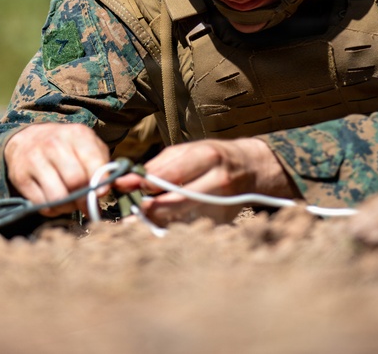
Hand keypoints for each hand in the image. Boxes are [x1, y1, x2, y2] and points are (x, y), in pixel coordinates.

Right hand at [4, 123, 109, 216]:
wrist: (28, 139)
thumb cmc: (68, 149)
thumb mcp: (90, 149)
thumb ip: (111, 169)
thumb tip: (131, 184)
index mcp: (77, 134)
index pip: (94, 163)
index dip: (101, 183)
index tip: (102, 193)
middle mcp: (54, 144)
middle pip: (75, 181)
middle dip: (84, 198)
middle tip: (85, 202)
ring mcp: (35, 159)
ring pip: (58, 197)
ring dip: (68, 206)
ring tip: (70, 201)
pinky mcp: (20, 176)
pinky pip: (42, 204)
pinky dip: (52, 209)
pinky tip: (55, 200)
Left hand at [113, 137, 296, 224]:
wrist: (251, 169)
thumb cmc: (213, 157)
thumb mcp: (188, 151)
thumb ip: (159, 166)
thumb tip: (128, 181)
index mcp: (207, 157)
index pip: (171, 174)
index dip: (145, 183)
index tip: (126, 187)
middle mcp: (217, 181)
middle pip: (176, 201)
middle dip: (149, 207)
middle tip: (131, 210)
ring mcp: (223, 204)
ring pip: (182, 219)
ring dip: (157, 220)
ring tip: (139, 219)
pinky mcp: (223, 221)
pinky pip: (191, 227)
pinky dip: (172, 227)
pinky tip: (160, 225)